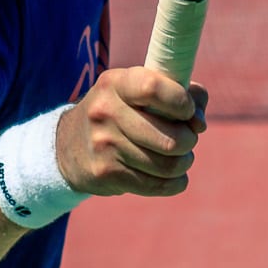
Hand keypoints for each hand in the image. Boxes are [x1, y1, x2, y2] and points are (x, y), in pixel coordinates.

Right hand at [56, 67, 207, 197]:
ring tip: (180, 157)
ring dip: (183, 162)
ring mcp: (104, 145)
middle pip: (171, 138)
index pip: (154, 87)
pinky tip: (174, 176)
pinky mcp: (105, 174)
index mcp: (116, 83)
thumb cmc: (121, 111)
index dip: (182, 102)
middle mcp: (106, 112)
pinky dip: (176, 182)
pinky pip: (157, 185)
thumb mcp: (139, 91)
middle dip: (189, 140)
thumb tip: (199, 121)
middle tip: (187, 138)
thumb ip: (181, 92)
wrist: (68, 146)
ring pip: (168, 165)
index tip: (188, 111)